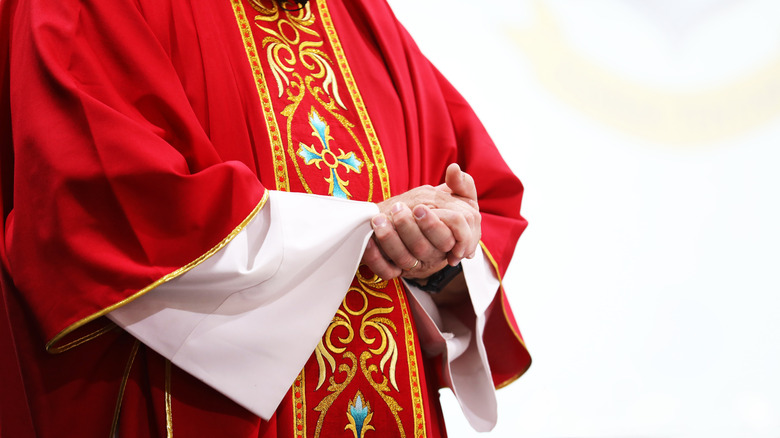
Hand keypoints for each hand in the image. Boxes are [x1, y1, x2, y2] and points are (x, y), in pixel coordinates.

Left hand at [361, 163, 480, 278]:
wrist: (418, 225)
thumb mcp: (458, 197)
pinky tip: (367, 242)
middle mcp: (434, 254)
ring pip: (403, 259)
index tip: (419, 208)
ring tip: (378, 219)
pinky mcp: (396, 270)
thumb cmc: (442, 210)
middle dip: (409, 229)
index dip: (434, 225)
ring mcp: (415, 264)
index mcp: (451, 237)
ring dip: (389, 239)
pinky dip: (375, 257)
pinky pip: (386, 271)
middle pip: (423, 248)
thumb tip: (454, 168)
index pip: (446, 237)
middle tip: (397, 209)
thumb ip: (462, 184)